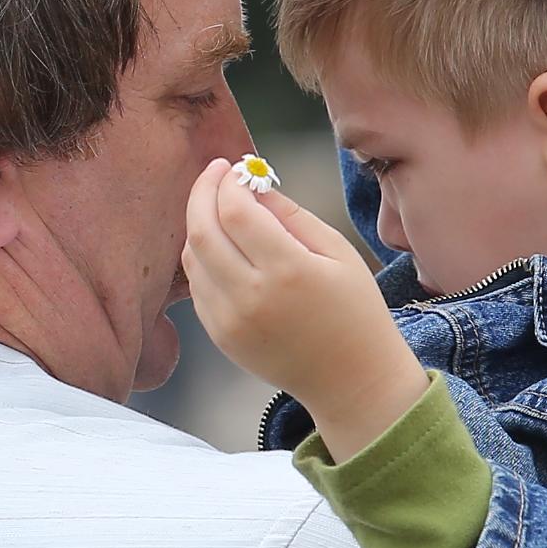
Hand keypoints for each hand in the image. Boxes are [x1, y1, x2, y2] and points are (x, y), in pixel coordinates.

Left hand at [183, 160, 434, 445]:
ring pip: (192, 257)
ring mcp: (230, 321)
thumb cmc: (354, 310)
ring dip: (199, 224)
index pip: (236, 212)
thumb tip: (251, 185)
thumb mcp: (337, 252)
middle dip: (202, 193)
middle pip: (202, 230)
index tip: (232, 167)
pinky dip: (202, 258)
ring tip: (220, 208)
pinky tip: (222, 246)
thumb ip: (291, 214)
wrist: (351, 380)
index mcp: (288, 271)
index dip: (227, 183)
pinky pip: (197, 285)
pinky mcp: (220, 337)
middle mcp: (251, 297)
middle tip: (213, 174)